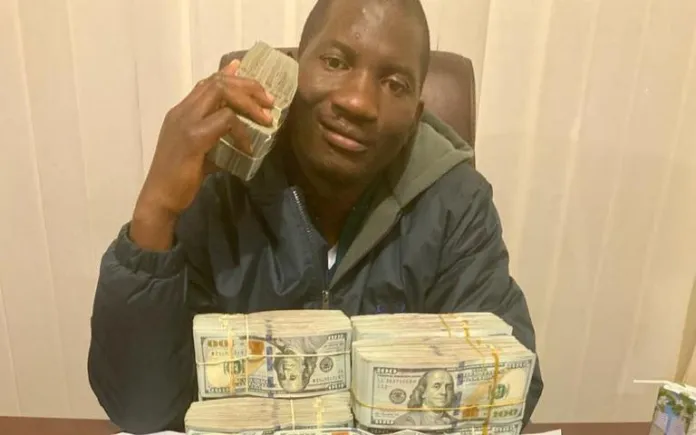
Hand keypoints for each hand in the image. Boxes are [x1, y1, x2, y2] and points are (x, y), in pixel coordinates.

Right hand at [130, 60, 274, 249]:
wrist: (160, 197)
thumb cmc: (180, 178)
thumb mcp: (201, 151)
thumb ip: (216, 138)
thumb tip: (240, 138)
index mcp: (181, 112)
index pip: (207, 83)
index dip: (229, 75)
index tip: (251, 78)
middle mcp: (182, 111)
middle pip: (217, 82)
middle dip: (248, 86)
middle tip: (268, 101)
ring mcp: (186, 122)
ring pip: (221, 93)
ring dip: (249, 103)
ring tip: (265, 119)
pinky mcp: (193, 137)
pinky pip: (226, 121)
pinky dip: (242, 132)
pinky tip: (248, 148)